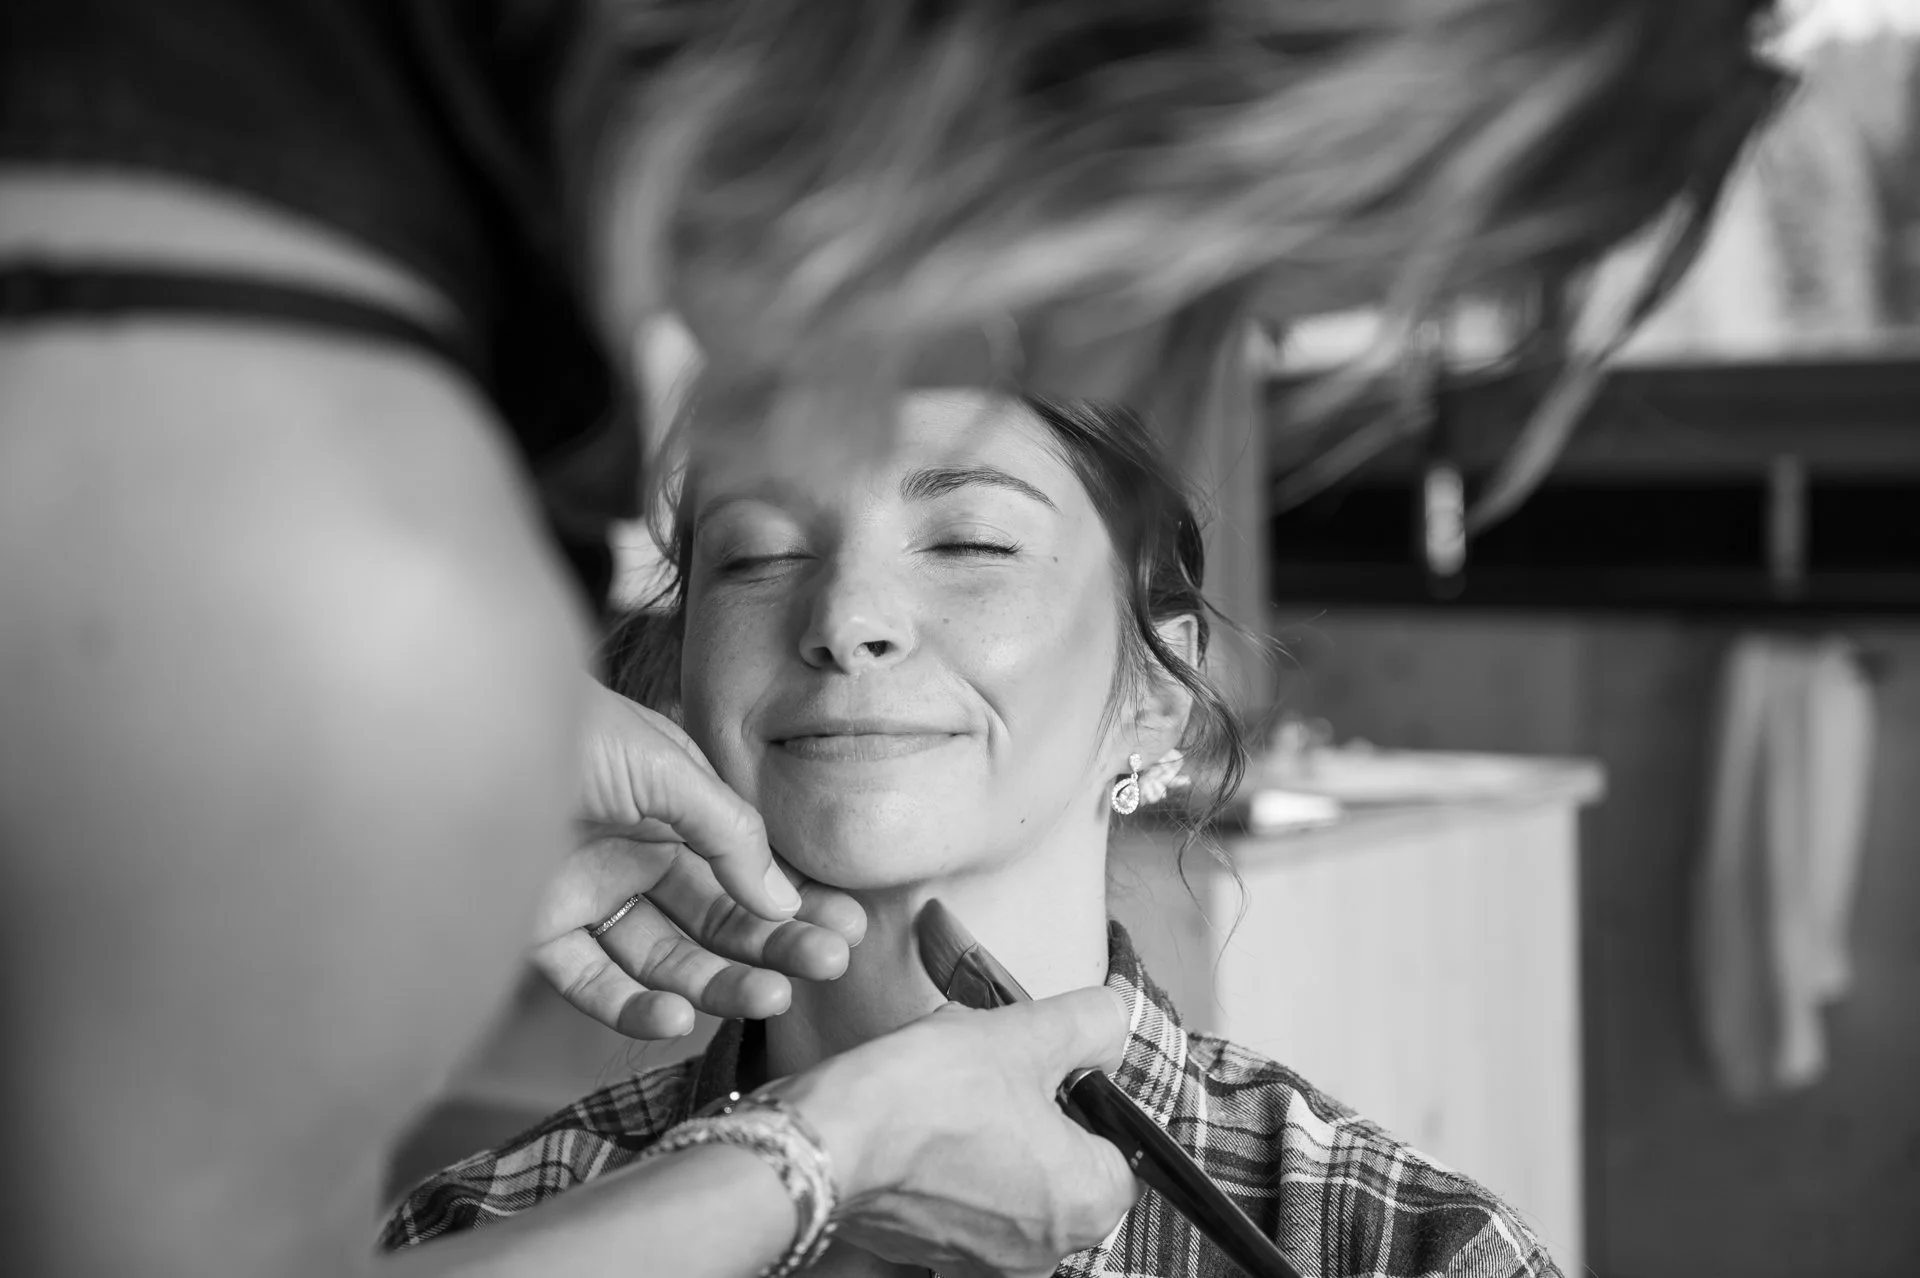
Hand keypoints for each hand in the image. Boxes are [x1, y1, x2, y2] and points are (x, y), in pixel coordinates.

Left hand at [531, 679, 866, 1038]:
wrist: (451, 734)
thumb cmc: (566, 727)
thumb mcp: (666, 766)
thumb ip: (730, 833)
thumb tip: (784, 901)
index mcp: (673, 804)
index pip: (747, 866)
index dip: (796, 900)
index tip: (847, 929)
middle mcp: (635, 852)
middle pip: (716, 916)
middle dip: (773, 943)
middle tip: (825, 966)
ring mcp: (588, 894)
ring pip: (666, 956)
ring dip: (718, 980)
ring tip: (768, 996)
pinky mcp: (537, 935)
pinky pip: (594, 982)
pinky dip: (634, 1006)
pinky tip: (676, 1013)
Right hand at [776, 990, 1140, 1277]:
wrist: (828, 1139)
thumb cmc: (929, 1095)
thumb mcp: (1025, 1033)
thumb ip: (1089, 1024)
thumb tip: (1111, 1023)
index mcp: (1088, 1203)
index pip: (1118, 1146)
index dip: (1084, 1096)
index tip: (1043, 1069)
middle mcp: (1045, 1252)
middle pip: (1061, 1165)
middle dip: (1031, 1114)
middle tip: (990, 1074)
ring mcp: (984, 1263)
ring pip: (1007, 1181)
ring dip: (987, 1139)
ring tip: (948, 1096)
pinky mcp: (929, 1256)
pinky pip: (958, 1203)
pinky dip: (945, 1169)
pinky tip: (919, 1129)